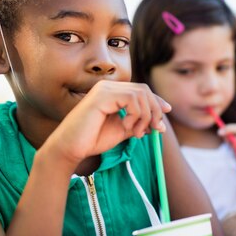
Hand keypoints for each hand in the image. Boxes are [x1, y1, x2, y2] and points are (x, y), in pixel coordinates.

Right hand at [43, 81, 170, 167]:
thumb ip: (138, 123)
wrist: (70, 148)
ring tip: (136, 133)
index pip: (141, 90)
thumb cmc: (92, 140)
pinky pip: (131, 99)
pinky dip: (136, 115)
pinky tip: (127, 127)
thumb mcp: (122, 130)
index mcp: (112, 93)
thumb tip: (159, 123)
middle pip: (144, 90)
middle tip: (155, 130)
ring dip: (146, 116)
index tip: (165, 116)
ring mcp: (105, 89)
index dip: (157, 102)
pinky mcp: (102, 96)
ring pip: (140, 94)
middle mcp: (108, 87)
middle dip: (155, 110)